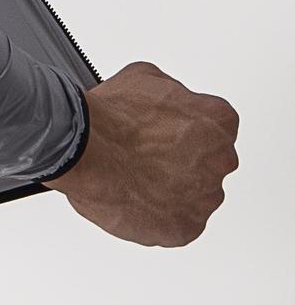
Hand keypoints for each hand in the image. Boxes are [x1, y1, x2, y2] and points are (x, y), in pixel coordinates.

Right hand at [42, 60, 237, 245]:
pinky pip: (177, 224)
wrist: (83, 148)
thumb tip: (164, 102)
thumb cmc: (110, 116)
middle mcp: (220, 160)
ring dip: (171, 189)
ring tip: (134, 178)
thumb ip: (171, 94)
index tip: (164, 131)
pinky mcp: (184, 228)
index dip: (184, 128)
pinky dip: (157, 216)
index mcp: (218, 121)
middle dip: (181, 161)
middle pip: (208, 163)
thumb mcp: (144, 76)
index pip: (215, 127)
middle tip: (145, 155)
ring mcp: (204, 197)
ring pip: (194, 196)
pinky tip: (133, 197)